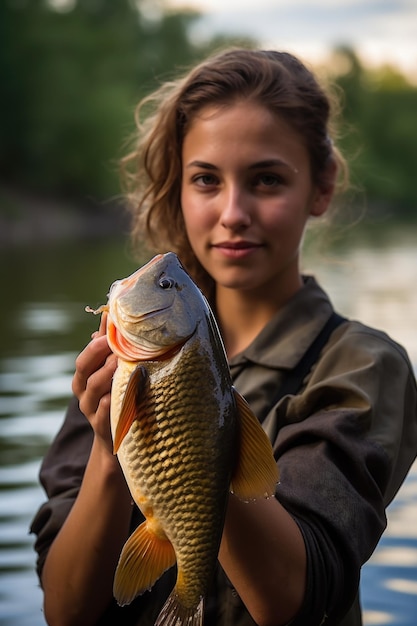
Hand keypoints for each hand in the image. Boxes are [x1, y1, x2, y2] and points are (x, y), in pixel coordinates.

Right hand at [72, 312, 116, 451]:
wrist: (116, 435)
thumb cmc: (114, 395)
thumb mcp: (109, 372)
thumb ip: (107, 347)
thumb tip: (109, 315)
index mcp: (83, 378)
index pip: (84, 358)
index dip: (95, 345)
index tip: (109, 333)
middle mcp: (83, 393)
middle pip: (84, 371)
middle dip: (99, 356)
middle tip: (115, 345)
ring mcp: (91, 410)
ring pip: (94, 390)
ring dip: (107, 375)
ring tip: (121, 363)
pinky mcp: (102, 426)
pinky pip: (102, 413)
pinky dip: (107, 404)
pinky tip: (118, 394)